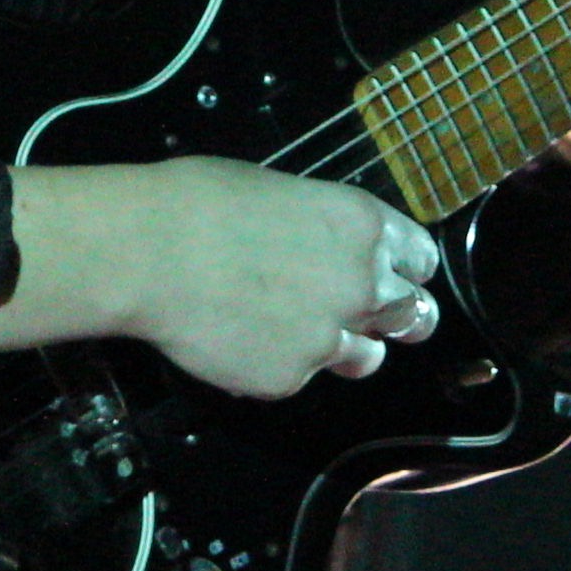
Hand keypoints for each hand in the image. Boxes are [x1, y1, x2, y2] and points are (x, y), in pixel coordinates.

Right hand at [0, 156, 451, 399]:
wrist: (150, 252)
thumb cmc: (200, 201)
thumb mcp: (279, 192)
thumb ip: (319, 228)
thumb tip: (315, 245)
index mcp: (361, 225)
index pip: (420, 258)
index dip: (409, 269)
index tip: (399, 276)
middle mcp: (360, 284)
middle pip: (412, 314)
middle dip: (399, 317)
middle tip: (377, 318)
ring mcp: (327, 337)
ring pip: (366, 357)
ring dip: (346, 348)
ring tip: (301, 332)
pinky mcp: (289, 378)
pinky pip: (297, 377)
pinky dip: (277, 364)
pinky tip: (241, 339)